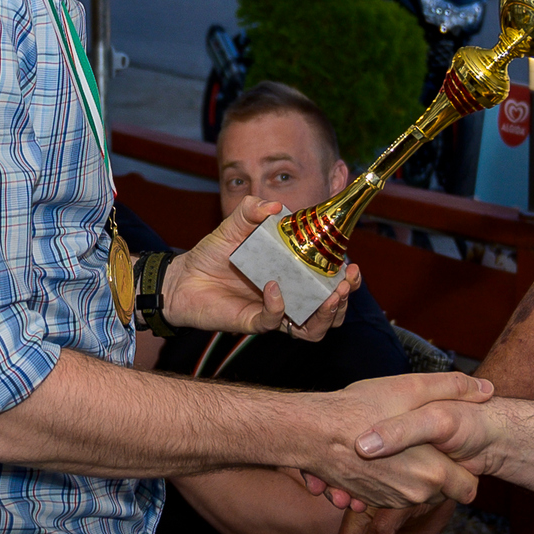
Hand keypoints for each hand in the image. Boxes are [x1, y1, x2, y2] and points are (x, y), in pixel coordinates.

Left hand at [161, 197, 362, 336]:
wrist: (181, 278)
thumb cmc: (212, 254)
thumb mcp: (234, 225)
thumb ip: (252, 210)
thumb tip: (274, 205)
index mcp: (293, 274)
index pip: (329, 282)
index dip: (347, 278)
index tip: (352, 266)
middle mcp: (289, 296)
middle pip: (330, 310)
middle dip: (343, 299)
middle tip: (344, 285)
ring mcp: (273, 312)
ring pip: (313, 328)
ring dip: (325, 315)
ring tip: (329, 297)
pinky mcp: (253, 322)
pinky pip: (274, 321)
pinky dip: (278, 306)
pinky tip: (274, 288)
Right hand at [293, 372, 493, 511]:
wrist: (310, 432)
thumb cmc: (361, 408)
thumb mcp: (413, 388)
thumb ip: (455, 388)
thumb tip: (487, 389)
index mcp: (433, 474)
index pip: (470, 488)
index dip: (463, 466)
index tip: (449, 448)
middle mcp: (413, 495)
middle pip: (441, 489)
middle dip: (436, 468)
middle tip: (418, 439)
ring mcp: (389, 501)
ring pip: (415, 492)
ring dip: (411, 472)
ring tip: (395, 443)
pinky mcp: (368, 500)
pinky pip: (390, 493)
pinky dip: (387, 478)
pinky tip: (376, 455)